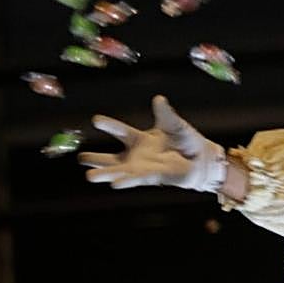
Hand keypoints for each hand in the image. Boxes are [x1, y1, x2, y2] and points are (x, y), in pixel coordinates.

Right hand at [80, 95, 226, 190]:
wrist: (203, 160)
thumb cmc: (187, 141)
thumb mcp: (175, 125)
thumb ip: (165, 114)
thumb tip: (159, 99)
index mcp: (142, 140)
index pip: (122, 131)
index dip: (110, 125)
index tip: (95, 119)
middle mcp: (139, 156)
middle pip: (114, 159)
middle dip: (98, 160)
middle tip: (80, 158)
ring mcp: (145, 168)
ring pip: (121, 172)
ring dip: (107, 174)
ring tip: (90, 177)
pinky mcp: (154, 177)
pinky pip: (137, 179)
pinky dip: (126, 181)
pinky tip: (114, 184)